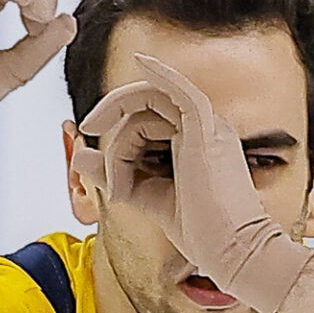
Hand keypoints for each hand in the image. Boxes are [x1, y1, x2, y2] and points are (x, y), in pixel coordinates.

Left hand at [74, 54, 313, 312]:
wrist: (233, 251)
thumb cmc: (202, 232)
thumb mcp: (145, 196)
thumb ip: (115, 174)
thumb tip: (80, 155)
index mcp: (195, 141)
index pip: (145, 121)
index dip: (117, 141)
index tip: (95, 167)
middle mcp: (204, 127)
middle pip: (141, 110)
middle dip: (111, 132)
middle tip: (88, 147)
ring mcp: (208, 125)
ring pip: (146, 110)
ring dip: (121, 147)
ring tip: (122, 189)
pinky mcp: (206, 128)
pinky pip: (180, 89)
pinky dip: (160, 73)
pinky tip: (140, 60)